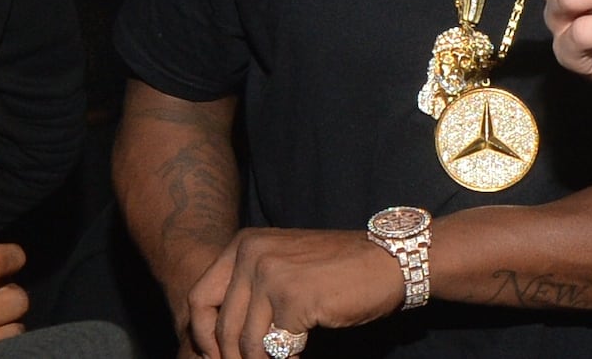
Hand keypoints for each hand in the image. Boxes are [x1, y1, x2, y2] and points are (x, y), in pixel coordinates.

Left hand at [187, 227, 399, 358]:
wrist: (392, 261)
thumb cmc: (341, 270)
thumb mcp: (285, 266)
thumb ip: (249, 289)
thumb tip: (214, 340)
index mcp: (245, 243)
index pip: (199, 299)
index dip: (203, 337)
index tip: (218, 356)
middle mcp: (253, 254)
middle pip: (220, 326)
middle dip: (231, 357)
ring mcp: (273, 275)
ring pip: (245, 343)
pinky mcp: (295, 299)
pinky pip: (273, 349)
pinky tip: (297, 357)